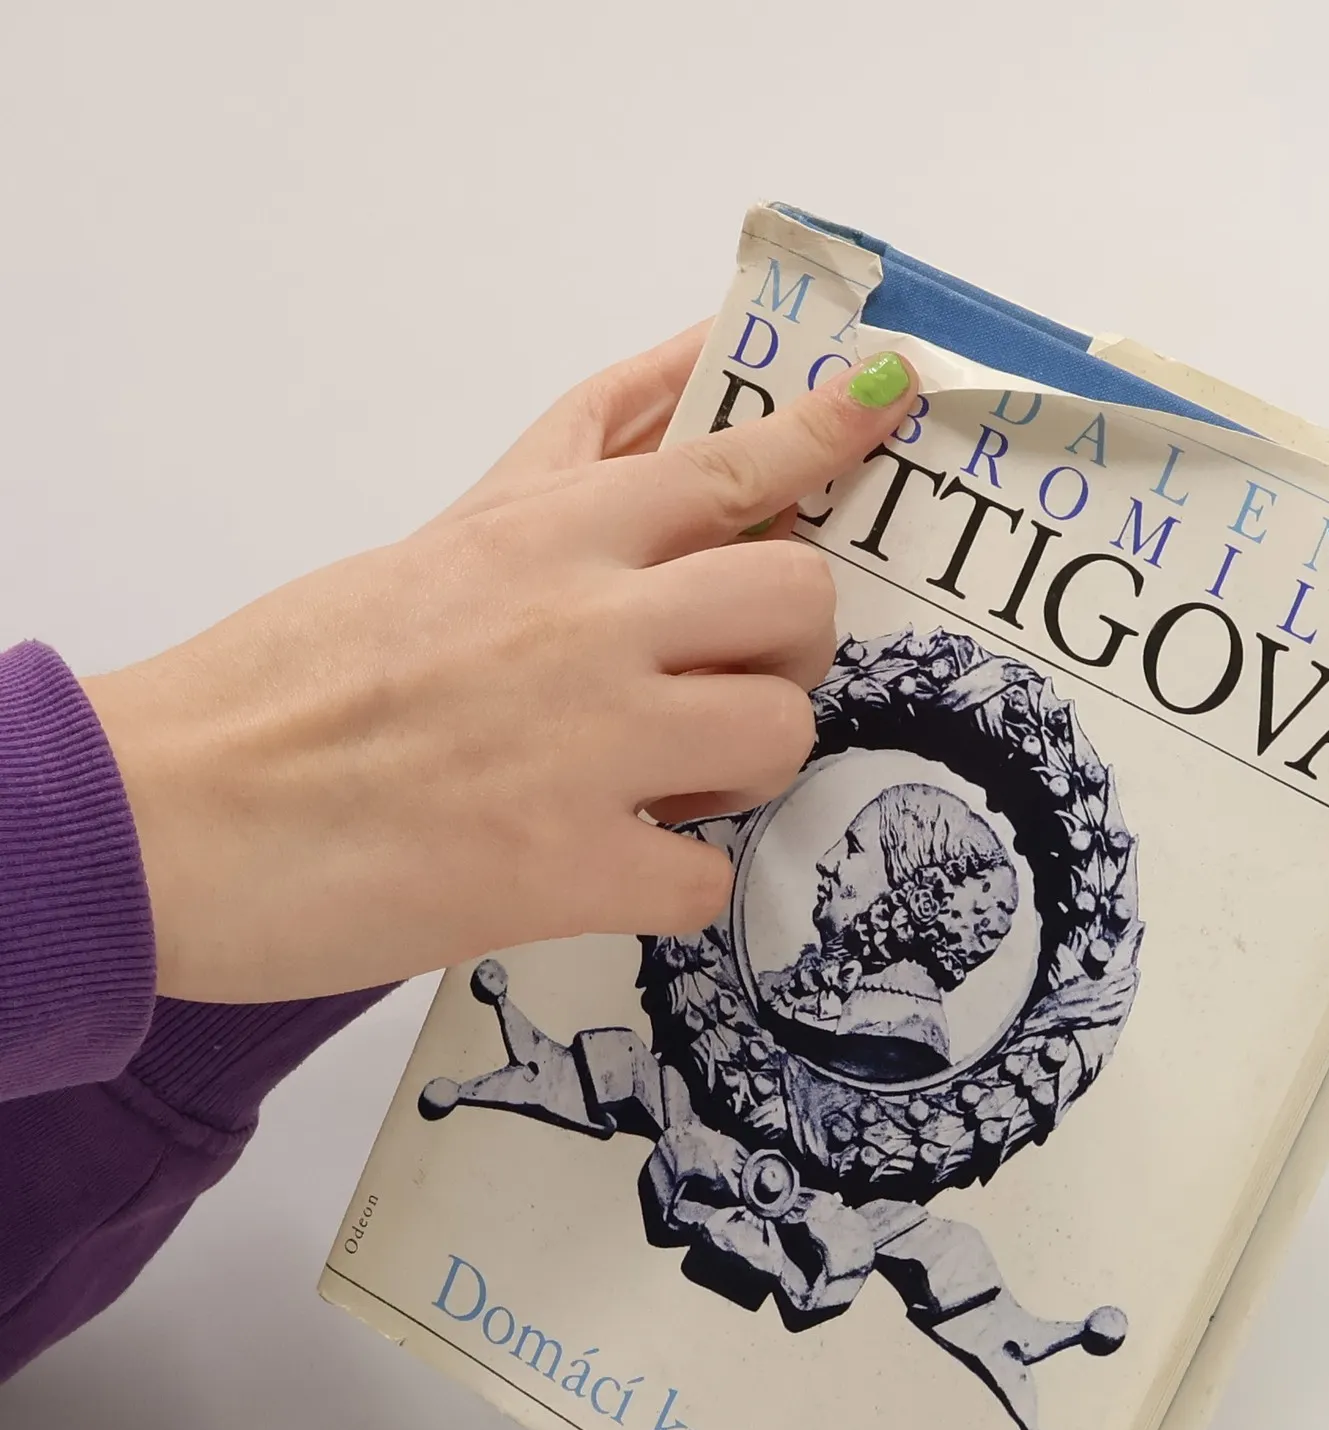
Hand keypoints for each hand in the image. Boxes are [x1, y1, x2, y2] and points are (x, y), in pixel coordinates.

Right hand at [83, 329, 919, 1002]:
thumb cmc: (290, 681)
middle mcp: (585, 621)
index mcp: (545, 537)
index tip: (890, 397)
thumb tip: (675, 382)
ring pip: (780, 734)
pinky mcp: (568, 868)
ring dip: (740, 768)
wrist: (175, 810)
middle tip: (724, 684)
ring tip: (660, 785)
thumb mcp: (436, 545)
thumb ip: (564, 472)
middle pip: (798, 603)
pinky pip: (708, 877)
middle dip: (787, 651)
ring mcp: (588, 743)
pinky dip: (675, 884)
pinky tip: (609, 871)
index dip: (826, 431)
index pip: (727, 461)